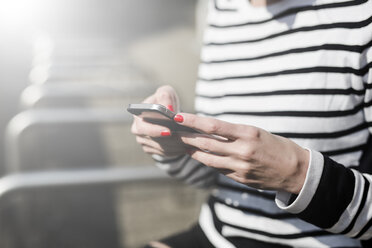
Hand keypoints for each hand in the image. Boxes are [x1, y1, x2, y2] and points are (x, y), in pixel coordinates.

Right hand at [131, 85, 188, 156]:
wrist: (167, 113)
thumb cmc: (165, 101)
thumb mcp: (165, 93)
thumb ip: (165, 96)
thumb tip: (168, 108)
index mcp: (137, 116)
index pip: (142, 126)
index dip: (154, 130)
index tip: (168, 131)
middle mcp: (138, 131)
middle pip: (151, 140)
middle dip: (167, 140)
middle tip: (181, 139)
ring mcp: (144, 142)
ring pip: (160, 147)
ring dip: (174, 146)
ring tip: (189, 142)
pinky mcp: (153, 150)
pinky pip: (165, 153)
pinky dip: (176, 150)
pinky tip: (187, 146)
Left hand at [174, 113, 309, 193]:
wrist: (296, 171)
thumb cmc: (277, 146)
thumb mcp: (257, 132)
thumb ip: (234, 133)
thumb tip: (211, 131)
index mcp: (248, 133)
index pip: (213, 126)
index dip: (193, 121)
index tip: (179, 117)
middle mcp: (242, 150)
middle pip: (206, 143)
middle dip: (186, 137)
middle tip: (172, 132)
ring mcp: (240, 167)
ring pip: (208, 159)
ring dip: (193, 151)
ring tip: (182, 145)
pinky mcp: (240, 179)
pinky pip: (218, 169)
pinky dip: (207, 162)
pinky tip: (200, 156)